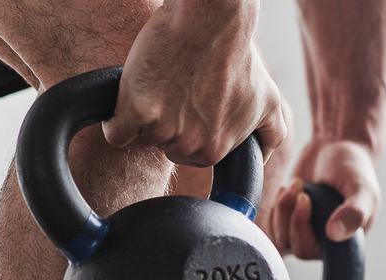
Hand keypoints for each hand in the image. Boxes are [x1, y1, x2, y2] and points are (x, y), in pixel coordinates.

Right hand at [102, 0, 286, 165]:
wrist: (212, 19)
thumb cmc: (236, 51)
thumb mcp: (266, 99)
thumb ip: (270, 132)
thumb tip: (266, 154)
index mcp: (218, 151)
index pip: (190, 153)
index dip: (190, 126)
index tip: (194, 103)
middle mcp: (194, 148)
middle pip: (164, 146)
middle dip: (168, 122)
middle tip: (179, 86)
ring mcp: (165, 132)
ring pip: (141, 135)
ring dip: (144, 114)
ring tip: (164, 80)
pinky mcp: (137, 113)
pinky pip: (115, 133)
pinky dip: (115, 120)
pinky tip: (131, 96)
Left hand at [266, 139, 379, 257]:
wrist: (337, 148)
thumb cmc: (354, 168)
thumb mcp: (360, 187)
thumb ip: (354, 212)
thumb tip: (334, 235)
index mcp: (347, 242)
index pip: (320, 254)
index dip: (304, 231)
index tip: (305, 199)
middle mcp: (326, 243)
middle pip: (298, 248)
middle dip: (293, 218)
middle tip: (301, 191)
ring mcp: (307, 235)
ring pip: (283, 239)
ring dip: (283, 211)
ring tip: (296, 184)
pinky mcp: (291, 224)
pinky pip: (274, 230)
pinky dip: (277, 209)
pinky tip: (287, 190)